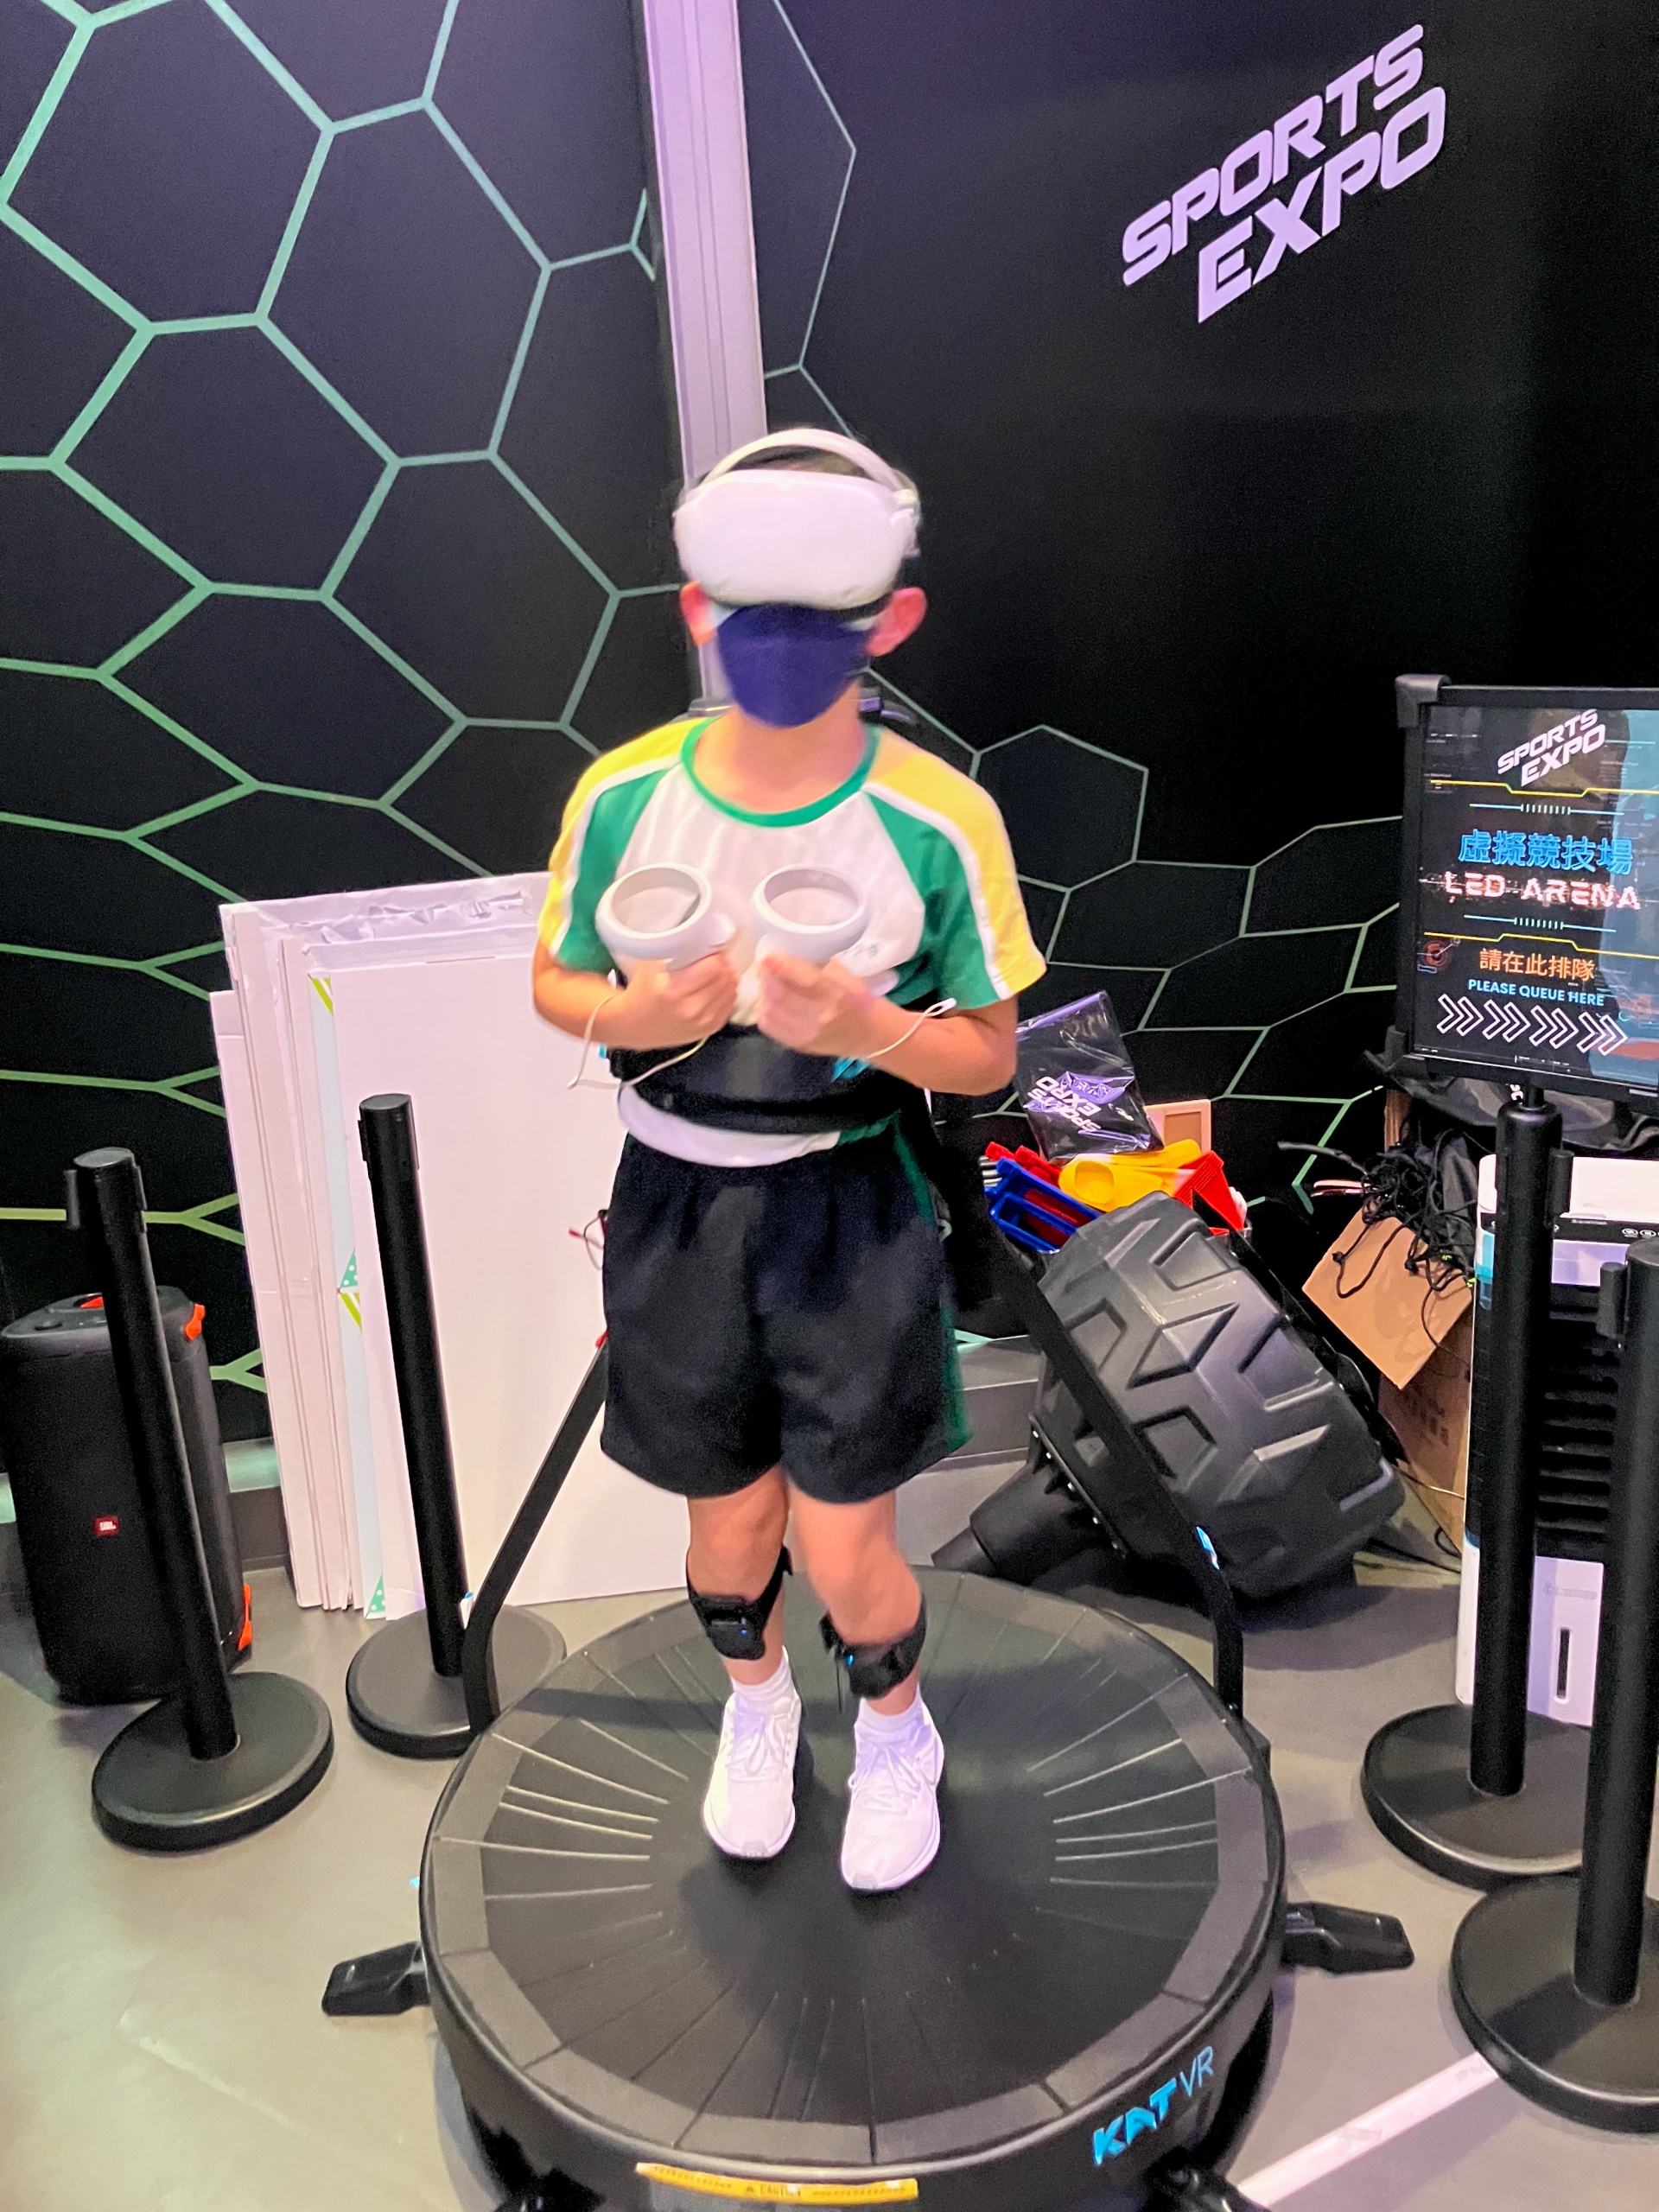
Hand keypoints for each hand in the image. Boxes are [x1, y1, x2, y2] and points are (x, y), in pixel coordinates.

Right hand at [612, 953, 737, 1047]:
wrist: (635, 1025)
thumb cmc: (642, 991)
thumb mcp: (649, 964)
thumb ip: (672, 948)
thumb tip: (699, 934)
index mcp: (673, 991)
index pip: (713, 967)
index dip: (715, 954)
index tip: (710, 949)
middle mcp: (690, 1009)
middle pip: (725, 978)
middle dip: (723, 965)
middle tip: (714, 959)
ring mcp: (702, 1022)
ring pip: (731, 991)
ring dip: (726, 978)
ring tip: (715, 973)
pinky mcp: (709, 1029)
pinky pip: (730, 1005)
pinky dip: (726, 993)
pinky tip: (715, 988)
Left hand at [753, 954, 883, 1058]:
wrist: (872, 1036)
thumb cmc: (860, 1002)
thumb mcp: (847, 977)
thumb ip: (818, 969)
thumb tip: (788, 961)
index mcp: (837, 996)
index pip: (804, 980)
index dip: (781, 967)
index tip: (768, 957)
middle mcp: (820, 1017)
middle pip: (783, 996)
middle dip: (768, 979)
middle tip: (763, 967)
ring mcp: (808, 1034)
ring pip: (773, 1012)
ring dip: (765, 995)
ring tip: (766, 983)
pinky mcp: (800, 1045)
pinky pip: (771, 1028)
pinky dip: (765, 1012)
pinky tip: (768, 1003)